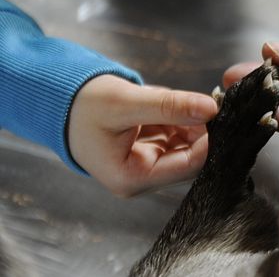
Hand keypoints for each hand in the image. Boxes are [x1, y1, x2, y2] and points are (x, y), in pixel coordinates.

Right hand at [68, 75, 217, 196]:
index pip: (189, 165)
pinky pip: (176, 137)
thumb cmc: (82, 106)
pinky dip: (179, 119)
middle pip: (191, 158)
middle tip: (208, 101)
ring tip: (175, 100)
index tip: (219, 112)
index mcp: (131, 178)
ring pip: (186, 145)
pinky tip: (169, 104)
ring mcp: (145, 167)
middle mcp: (140, 180)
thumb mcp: (125, 102)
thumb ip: (168, 106)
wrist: (58, 100)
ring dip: (189, 122)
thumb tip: (211, 108)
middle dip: (200, 129)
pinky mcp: (148, 153)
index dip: (209, 139)